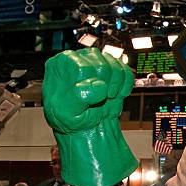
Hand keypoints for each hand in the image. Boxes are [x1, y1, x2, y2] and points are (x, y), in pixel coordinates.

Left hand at [43, 48, 138, 185]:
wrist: (86, 126)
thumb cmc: (71, 119)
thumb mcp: (66, 113)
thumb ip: (79, 97)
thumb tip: (98, 86)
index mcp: (60, 65)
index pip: (84, 67)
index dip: (91, 85)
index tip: (89, 99)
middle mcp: (77, 59)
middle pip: (102, 64)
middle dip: (104, 87)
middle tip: (98, 100)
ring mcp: (95, 61)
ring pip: (116, 66)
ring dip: (115, 86)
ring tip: (105, 97)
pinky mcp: (111, 67)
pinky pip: (125, 70)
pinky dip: (125, 85)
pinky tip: (116, 93)